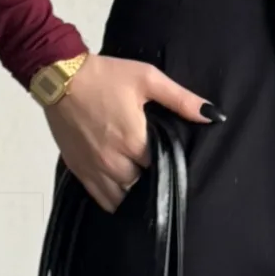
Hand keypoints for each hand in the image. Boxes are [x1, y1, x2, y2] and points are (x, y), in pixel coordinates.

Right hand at [45, 51, 216, 213]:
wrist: (60, 76)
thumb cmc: (105, 76)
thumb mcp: (148, 79)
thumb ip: (182, 99)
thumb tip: (214, 115)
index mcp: (134, 141)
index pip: (162, 167)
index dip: (169, 162)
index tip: (171, 154)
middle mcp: (114, 161)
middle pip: (142, 186)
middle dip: (151, 177)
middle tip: (156, 164)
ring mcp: (94, 169)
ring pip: (122, 198)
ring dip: (133, 191)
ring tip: (139, 176)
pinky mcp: (78, 170)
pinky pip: (101, 199)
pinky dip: (114, 198)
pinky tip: (122, 187)